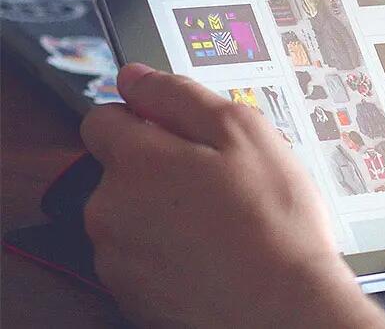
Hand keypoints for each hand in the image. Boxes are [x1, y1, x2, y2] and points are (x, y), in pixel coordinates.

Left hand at [81, 64, 384, 327]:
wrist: (282, 307)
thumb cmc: (274, 224)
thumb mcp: (246, 133)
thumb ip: (181, 96)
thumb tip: (137, 78)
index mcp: (135, 160)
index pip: (102, 117)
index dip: (145, 118)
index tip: (180, 132)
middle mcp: (111, 207)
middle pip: (119, 168)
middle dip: (160, 168)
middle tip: (219, 181)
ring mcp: (116, 255)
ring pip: (130, 214)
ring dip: (164, 211)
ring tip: (222, 221)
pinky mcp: (130, 293)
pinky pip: (141, 257)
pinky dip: (168, 252)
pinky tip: (212, 252)